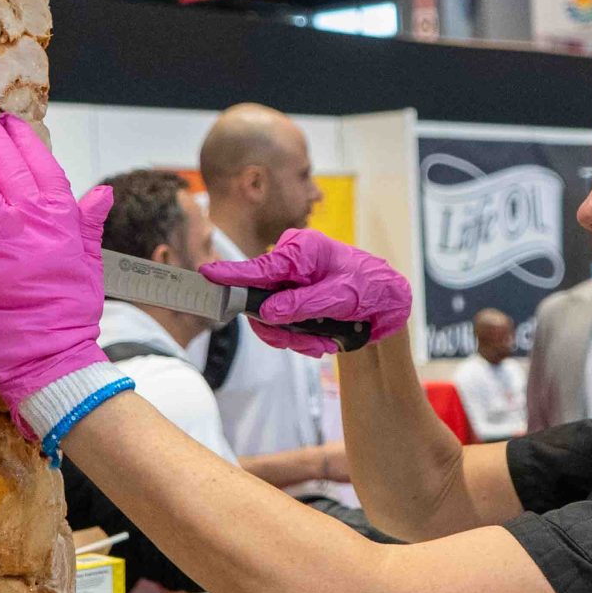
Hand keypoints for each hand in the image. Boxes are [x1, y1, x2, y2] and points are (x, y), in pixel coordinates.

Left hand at [0, 101, 112, 417]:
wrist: (51, 360)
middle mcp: (32, 224)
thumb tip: (102, 193)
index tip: (8, 120)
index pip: (42, 165)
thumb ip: (88, 222)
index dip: (22, 138)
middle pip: (6, 165)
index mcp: (63, 221)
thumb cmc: (69, 314)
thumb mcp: (88, 263)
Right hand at [202, 229, 410, 356]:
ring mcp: (287, 282)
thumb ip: (303, 304)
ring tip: (323, 342)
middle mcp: (289, 262)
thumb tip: (267, 312)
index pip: (259, 268)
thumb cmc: (369, 288)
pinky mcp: (289, 298)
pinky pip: (279, 324)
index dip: (231, 275)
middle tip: (309, 342)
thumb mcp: (340, 297)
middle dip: (281, 327)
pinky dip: (299, 338)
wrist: (385, 302)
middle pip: (258, 300)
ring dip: (294, 337)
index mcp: (300, 250)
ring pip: (267, 319)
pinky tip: (321, 340)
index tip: (206, 275)